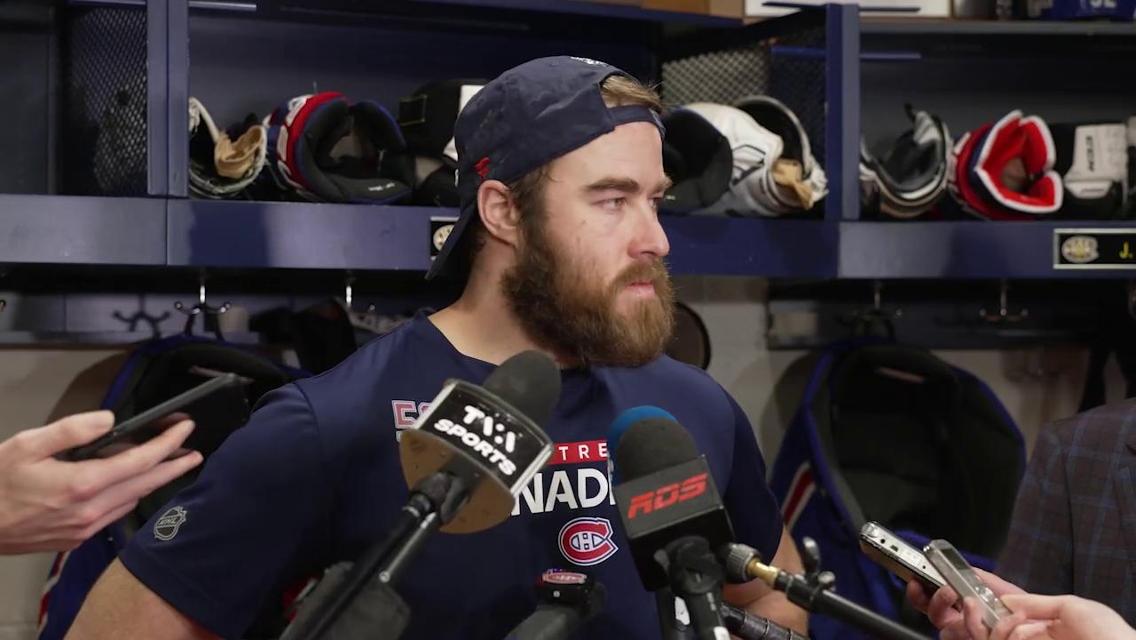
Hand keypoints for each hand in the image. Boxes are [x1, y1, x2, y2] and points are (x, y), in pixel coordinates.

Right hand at [0, 411, 202, 554]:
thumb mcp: (27, 444)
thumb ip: (72, 429)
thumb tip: (109, 420)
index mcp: (82, 485)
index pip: (141, 461)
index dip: (169, 444)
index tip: (186, 428)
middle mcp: (90, 511)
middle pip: (147, 484)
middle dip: (175, 465)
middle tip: (194, 451)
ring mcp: (84, 528)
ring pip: (133, 500)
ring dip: (152, 481)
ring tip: (165, 463)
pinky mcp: (76, 539)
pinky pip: (115, 514)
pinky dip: (129, 495)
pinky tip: (129, 484)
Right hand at [905, 568, 1023, 639]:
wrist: (1052, 628)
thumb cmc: (1031, 616)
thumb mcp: (1007, 592)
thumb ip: (984, 581)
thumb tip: (963, 567)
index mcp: (964, 614)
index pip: (932, 605)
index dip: (919, 595)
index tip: (917, 581)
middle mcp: (965, 630)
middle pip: (936, 621)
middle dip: (937, 603)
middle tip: (948, 590)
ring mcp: (974, 638)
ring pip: (950, 633)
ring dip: (962, 617)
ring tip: (974, 603)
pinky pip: (980, 638)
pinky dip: (997, 628)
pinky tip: (1008, 618)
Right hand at [977, 594, 1135, 639]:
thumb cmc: (1107, 634)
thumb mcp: (1071, 607)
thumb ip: (1035, 602)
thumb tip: (1004, 599)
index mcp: (1048, 627)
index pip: (1009, 613)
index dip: (988, 600)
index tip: (970, 585)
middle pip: (992, 629)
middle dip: (976, 614)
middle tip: (972, 602)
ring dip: (993, 625)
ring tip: (1009, 617)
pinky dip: (1003, 635)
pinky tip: (1018, 630)